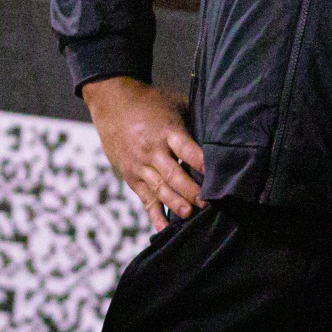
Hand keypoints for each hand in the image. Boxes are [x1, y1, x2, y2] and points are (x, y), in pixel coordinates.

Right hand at [83, 77, 203, 231]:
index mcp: (167, 131)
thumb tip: (221, 139)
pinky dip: (155, 215)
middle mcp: (152, 150)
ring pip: (160, 189)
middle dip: (192, 192)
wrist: (110, 101)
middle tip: (209, 205)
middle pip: (174, 175)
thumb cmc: (149, 102)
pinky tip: (165, 230)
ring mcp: (140, 165)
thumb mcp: (174, 104)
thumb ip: (193, 123)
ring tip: (190, 216)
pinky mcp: (131, 176)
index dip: (201, 163)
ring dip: (176, 204)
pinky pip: (145, 199)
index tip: (217, 177)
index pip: (187, 150)